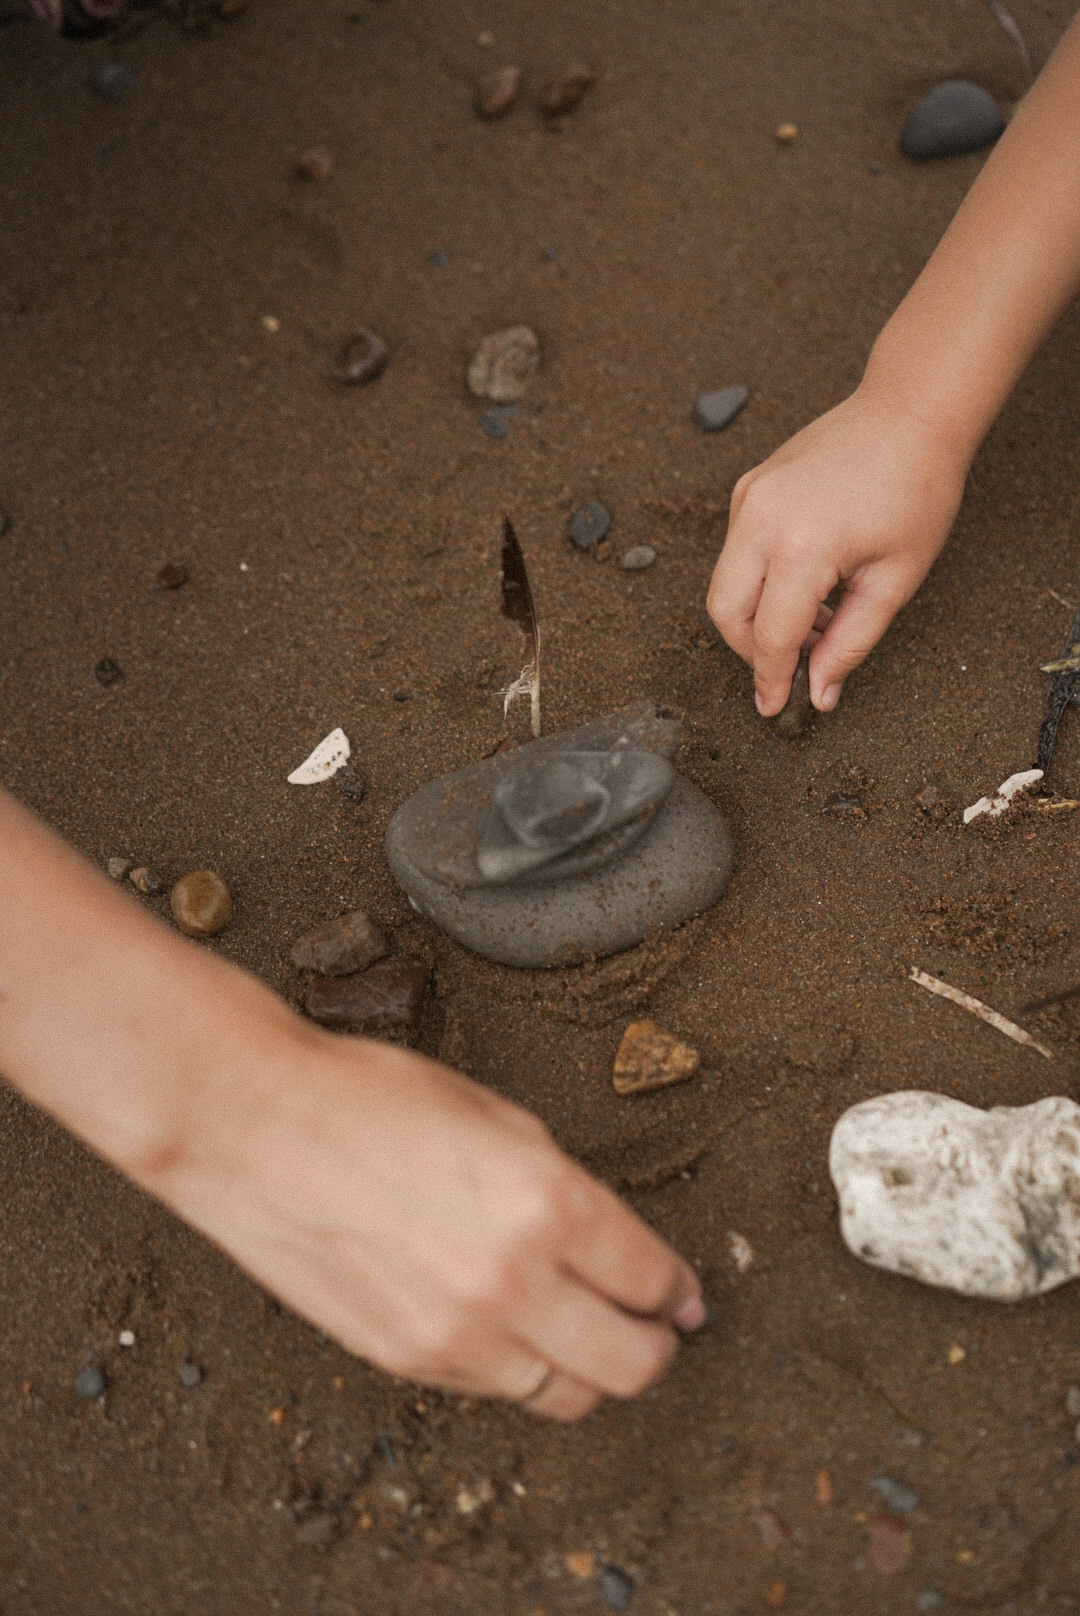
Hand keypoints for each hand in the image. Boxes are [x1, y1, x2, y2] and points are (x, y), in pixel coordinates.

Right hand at [143, 1019, 705, 1421]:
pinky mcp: (406, 1359)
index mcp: (547, 1200)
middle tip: (658, 1327)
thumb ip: (562, 1187)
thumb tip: (611, 1242)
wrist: (254, 1125)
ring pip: (566, 1396)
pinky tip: (510, 1326)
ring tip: (585, 1334)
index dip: (678, 1290)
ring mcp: (456, 1332)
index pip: (650, 1278)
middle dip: (656, 1346)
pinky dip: (520, 1368)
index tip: (684, 1296)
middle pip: (630, 1365)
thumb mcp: (496, 1115)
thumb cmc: (370, 1097)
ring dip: (589, 1368)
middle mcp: (512, 1280)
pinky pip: (495, 1389)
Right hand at [706, 385, 968, 714]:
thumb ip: (850, 642)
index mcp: (804, 546)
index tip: (773, 706)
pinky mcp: (749, 487)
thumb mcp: (894, 579)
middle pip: (726, 611)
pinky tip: (810, 581)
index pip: (771, 635)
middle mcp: (762, 519)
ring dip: (759, 615)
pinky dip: (761, 579)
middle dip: (751, 650)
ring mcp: (749, 499)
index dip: (772, 678)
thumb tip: (820, 691)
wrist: (910, 412)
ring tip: (817, 618)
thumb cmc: (917, 489)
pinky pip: (738, 550)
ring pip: (727, 583)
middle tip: (791, 666)